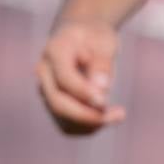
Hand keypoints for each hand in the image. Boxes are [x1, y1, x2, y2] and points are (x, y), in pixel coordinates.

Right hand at [36, 17, 125, 135]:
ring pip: (62, 119)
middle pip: (58, 103)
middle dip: (88, 115)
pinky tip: (106, 117)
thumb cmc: (94, 37)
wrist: (81, 36)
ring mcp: (45, 90)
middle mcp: (44, 72)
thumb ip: (102, 64)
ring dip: (91, 124)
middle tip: (119, 114)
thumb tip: (101, 89)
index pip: (64, 79)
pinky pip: (67, 125)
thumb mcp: (104, 42)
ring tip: (118, 114)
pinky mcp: (53, 104)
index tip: (106, 101)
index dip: (83, 93)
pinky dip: (87, 127)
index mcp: (54, 51)